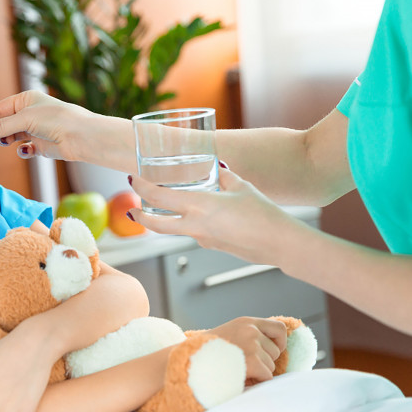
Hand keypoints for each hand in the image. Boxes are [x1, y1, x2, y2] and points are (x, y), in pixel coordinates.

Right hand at [0, 90, 93, 160]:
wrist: (82, 137)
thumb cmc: (57, 119)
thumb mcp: (24, 119)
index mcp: (26, 99)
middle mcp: (30, 113)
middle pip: (3, 123)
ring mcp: (36, 129)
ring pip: (12, 136)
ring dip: (7, 140)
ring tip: (6, 142)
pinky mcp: (42, 145)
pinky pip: (25, 148)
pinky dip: (23, 150)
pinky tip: (25, 150)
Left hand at [128, 168, 304, 266]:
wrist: (279, 244)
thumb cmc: (263, 214)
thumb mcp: (241, 187)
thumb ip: (224, 176)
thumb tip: (217, 166)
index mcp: (199, 206)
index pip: (159, 197)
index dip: (142, 187)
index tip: (133, 178)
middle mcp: (195, 225)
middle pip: (156, 224)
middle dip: (140, 215)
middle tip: (131, 207)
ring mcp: (202, 239)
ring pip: (173, 230)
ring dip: (162, 220)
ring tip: (159, 207)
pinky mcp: (211, 246)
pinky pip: (192, 232)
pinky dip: (186, 223)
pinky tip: (196, 214)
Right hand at [208, 317, 287, 384]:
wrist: (191, 361)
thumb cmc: (208, 352)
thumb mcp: (230, 334)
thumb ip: (249, 336)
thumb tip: (276, 350)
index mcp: (246, 322)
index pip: (279, 328)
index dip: (279, 342)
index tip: (271, 350)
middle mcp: (251, 330)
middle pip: (276, 351)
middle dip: (264, 361)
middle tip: (244, 364)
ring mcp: (252, 345)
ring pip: (271, 366)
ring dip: (258, 372)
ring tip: (238, 369)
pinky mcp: (253, 361)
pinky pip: (267, 377)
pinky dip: (256, 381)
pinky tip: (241, 377)